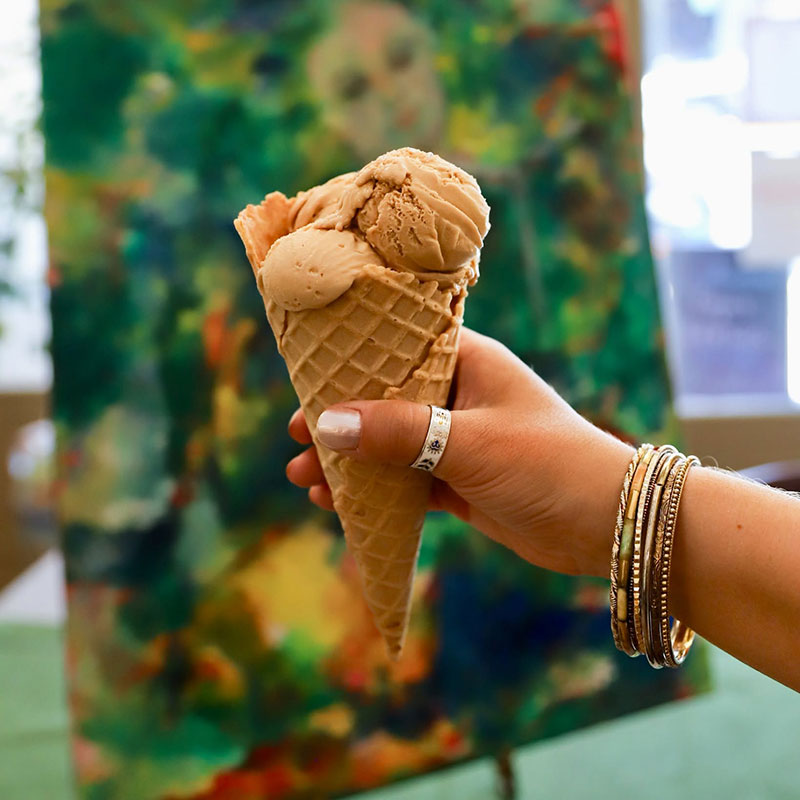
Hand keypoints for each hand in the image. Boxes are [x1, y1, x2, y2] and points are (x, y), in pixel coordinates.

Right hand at [286, 328, 633, 577]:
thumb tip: (328, 425)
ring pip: (391, 445)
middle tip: (296, 437)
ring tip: (304, 478)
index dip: (349, 363)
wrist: (607, 523)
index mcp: (469, 363)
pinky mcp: (462, 481)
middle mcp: (461, 395)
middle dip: (340, 420)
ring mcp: (459, 440)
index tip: (305, 381)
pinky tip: (339, 503)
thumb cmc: (547, 463)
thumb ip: (399, 433)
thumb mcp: (469, 443)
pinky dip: (374, 491)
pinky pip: (406, 481)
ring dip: (350, 461)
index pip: (398, 348)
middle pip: (385, 399)